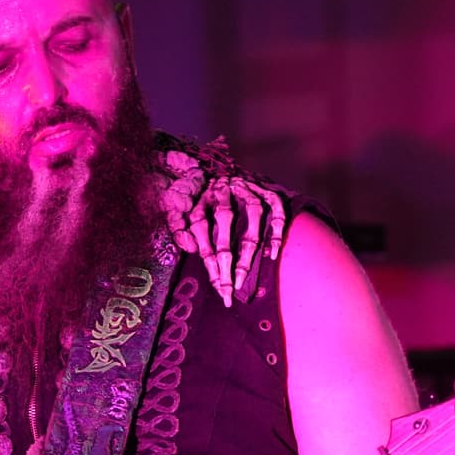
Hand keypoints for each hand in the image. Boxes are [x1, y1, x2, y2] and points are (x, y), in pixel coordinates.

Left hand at [157, 137, 285, 307]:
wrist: (218, 162)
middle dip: (227, 265)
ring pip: (252, 222)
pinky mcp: (266, 189)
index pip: (202, 232)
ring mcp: (247, 190)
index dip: (209, 262)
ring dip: (248, 253)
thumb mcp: (177, 204)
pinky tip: (272, 254)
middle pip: (226, 229)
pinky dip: (276, 231)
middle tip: (228, 292)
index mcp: (200, 197)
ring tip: (243, 279)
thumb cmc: (197, 191)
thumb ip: (177, 225)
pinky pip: (277, 209)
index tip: (217, 288)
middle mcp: (224, 192)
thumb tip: (187, 248)